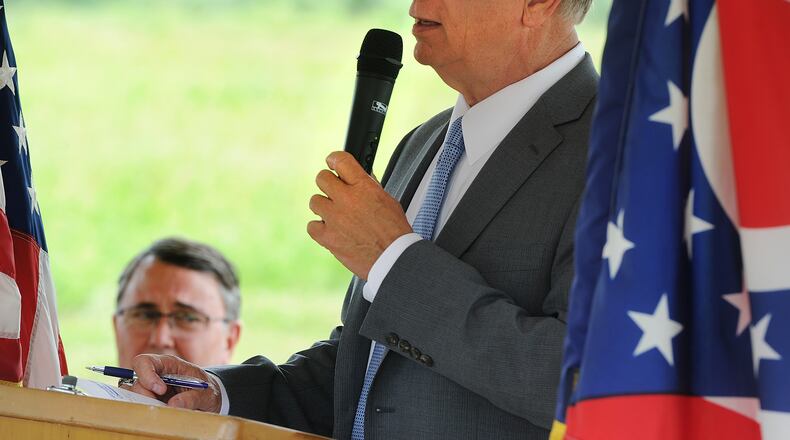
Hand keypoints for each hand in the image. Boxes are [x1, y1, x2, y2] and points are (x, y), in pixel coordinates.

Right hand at [126, 354, 221, 411]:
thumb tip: (173, 405)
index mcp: (168, 364)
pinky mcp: (150, 401)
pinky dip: (143, 410)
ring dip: (142, 403)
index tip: (161, 390)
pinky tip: (157, 413)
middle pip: (136, 381)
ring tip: (160, 410)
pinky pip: (137, 405)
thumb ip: (192, 398)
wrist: (208, 398)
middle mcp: (155, 375)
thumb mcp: (205, 393)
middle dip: (145, 395)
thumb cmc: (206, 390)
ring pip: (132, 394)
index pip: (145, 362)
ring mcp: (150, 389)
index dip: (147, 375)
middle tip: (160, 405)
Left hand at [307, 151, 412, 279]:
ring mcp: (334, 218)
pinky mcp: (327, 237)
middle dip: (329, 184)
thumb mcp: (387, 200)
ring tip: (336, 216)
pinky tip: (331, 231)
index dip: (334, 159)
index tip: (332, 163)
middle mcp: (346, 199)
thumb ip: (369, 187)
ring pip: (315, 201)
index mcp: (364, 187)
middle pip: (322, 178)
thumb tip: (359, 178)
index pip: (340, 160)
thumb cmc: (394, 232)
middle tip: (335, 193)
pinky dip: (320, 228)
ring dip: (324, 207)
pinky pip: (312, 226)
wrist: (392, 258)